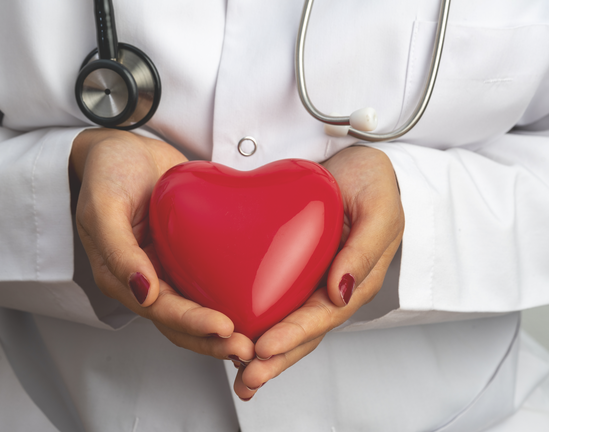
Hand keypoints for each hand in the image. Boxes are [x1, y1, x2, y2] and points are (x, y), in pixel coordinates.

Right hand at [71, 129, 254, 362]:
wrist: (123, 149)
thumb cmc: (107, 172)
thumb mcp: (103, 206)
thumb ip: (118, 250)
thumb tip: (144, 291)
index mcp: (121, 277)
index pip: (160, 311)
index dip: (192, 323)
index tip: (225, 328)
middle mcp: (147, 280)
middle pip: (181, 322)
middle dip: (213, 340)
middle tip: (249, 347)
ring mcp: (169, 269)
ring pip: (199, 309)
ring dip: (224, 330)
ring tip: (258, 338)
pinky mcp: (188, 254)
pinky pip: (210, 281)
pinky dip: (231, 296)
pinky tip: (258, 305)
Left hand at [231, 145, 403, 400]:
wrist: (358, 163)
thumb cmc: (373, 182)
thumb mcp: (378, 208)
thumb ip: (364, 249)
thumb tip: (342, 291)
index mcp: (357, 280)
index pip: (323, 316)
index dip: (294, 334)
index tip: (264, 347)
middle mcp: (334, 289)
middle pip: (304, 333)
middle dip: (276, 360)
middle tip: (246, 378)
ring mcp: (314, 283)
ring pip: (288, 326)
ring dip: (265, 355)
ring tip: (239, 378)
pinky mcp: (296, 272)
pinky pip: (276, 303)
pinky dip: (257, 324)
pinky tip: (235, 339)